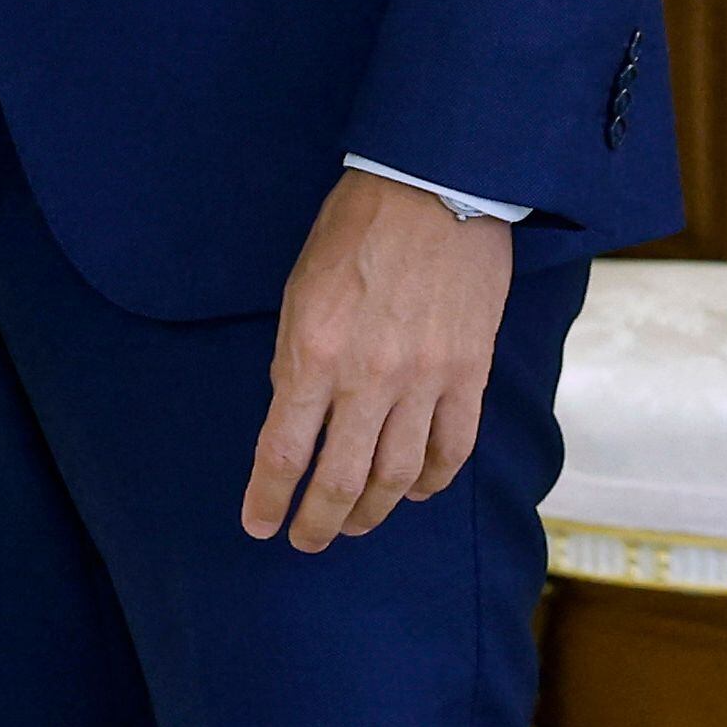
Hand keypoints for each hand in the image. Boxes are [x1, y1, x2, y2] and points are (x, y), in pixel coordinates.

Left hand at [243, 171, 514, 551]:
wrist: (435, 186)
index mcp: (314, 352)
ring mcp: (424, 380)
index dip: (268, 498)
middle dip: (318, 522)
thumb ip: (298, 358)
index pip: (283, 451)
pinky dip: (431, 480)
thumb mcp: (301, 288)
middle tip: (306, 540)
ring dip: (371, 512)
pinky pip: (451, 448)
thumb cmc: (356, 227)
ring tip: (355, 525)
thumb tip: (297, 415)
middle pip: (341, 480)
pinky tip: (413, 491)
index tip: (259, 525)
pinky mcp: (467, 374)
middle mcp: (368, 378)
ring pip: (396, 476)